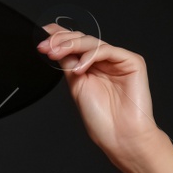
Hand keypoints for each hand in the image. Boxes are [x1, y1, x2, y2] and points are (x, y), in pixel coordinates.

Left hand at [37, 23, 164, 162]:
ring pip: (92, 42)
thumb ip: (68, 64)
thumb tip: (54, 46)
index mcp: (91, 66)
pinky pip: (107, 50)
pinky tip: (79, 69)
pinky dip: (90, 57)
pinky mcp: (132, 61)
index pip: (74, 44)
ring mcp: (118, 60)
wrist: (120, 136)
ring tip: (55, 54)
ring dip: (70, 45)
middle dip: (60, 40)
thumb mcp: (76, 86)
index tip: (40, 36)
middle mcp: (104, 61)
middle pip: (82, 39)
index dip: (58, 35)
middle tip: (45, 47)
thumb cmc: (102, 119)